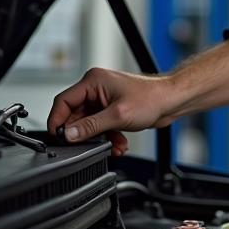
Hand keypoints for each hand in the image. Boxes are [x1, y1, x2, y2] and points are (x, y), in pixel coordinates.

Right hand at [48, 67, 175, 155]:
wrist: (172, 101)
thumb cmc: (151, 99)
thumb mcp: (117, 116)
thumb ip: (90, 126)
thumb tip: (69, 134)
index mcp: (93, 81)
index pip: (64, 101)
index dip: (58, 120)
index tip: (57, 137)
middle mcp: (96, 88)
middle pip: (76, 114)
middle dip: (83, 133)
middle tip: (86, 146)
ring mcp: (105, 98)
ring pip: (90, 123)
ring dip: (98, 137)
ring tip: (111, 147)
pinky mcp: (113, 108)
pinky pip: (102, 125)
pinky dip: (108, 136)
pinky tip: (119, 144)